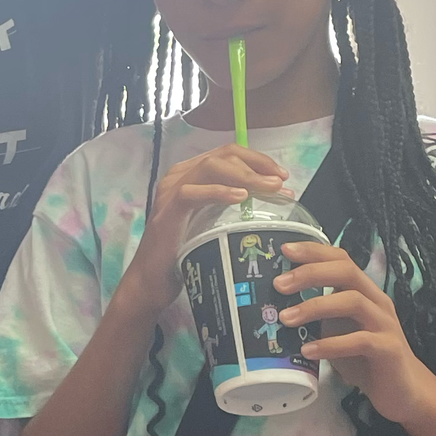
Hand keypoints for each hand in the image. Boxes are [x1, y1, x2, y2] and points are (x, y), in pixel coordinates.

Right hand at [119, 148, 289, 322]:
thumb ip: (231, 204)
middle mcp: (178, 176)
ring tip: (269, 188)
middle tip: (281, 182)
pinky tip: (240, 198)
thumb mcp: (212, 221)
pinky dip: (219, 192)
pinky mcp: (167, 212)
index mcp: (190, 175)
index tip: (282, 176)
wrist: (152, 281)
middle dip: (257, 165)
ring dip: (246, 176)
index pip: (228, 154)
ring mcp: (170, 192)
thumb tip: (270, 194)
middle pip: (223, 155)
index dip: (258, 160)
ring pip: (211, 167)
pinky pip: (192, 193)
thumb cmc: (185, 253)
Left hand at [277, 237, 430, 423]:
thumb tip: (276, 307)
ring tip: (286, 319)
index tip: (284, 250)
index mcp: (364, 292)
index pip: (342, 260)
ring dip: (316, 307)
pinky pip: (361, 341)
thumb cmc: (365, 359)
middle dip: (311, 273)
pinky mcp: (389, 349)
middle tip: (279, 284)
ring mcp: (385, 324)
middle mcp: (377, 302)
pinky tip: (309, 351)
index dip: (315, 252)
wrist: (402, 392)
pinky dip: (332, 344)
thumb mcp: (337, 331)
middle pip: (347, 272)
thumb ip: (318, 317)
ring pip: (353, 302)